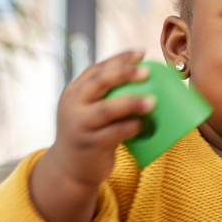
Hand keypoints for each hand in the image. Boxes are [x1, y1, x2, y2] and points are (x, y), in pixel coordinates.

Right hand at [29, 51, 152, 221]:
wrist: (70, 168)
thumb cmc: (90, 134)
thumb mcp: (89, 111)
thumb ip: (107, 97)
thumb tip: (148, 82)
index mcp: (74, 92)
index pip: (97, 69)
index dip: (119, 59)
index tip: (141, 53)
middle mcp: (72, 105)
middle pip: (98, 83)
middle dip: (123, 74)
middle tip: (146, 72)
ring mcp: (79, 125)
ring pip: (106, 109)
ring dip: (131, 103)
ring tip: (152, 101)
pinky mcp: (90, 144)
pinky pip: (113, 133)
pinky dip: (130, 127)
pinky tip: (143, 125)